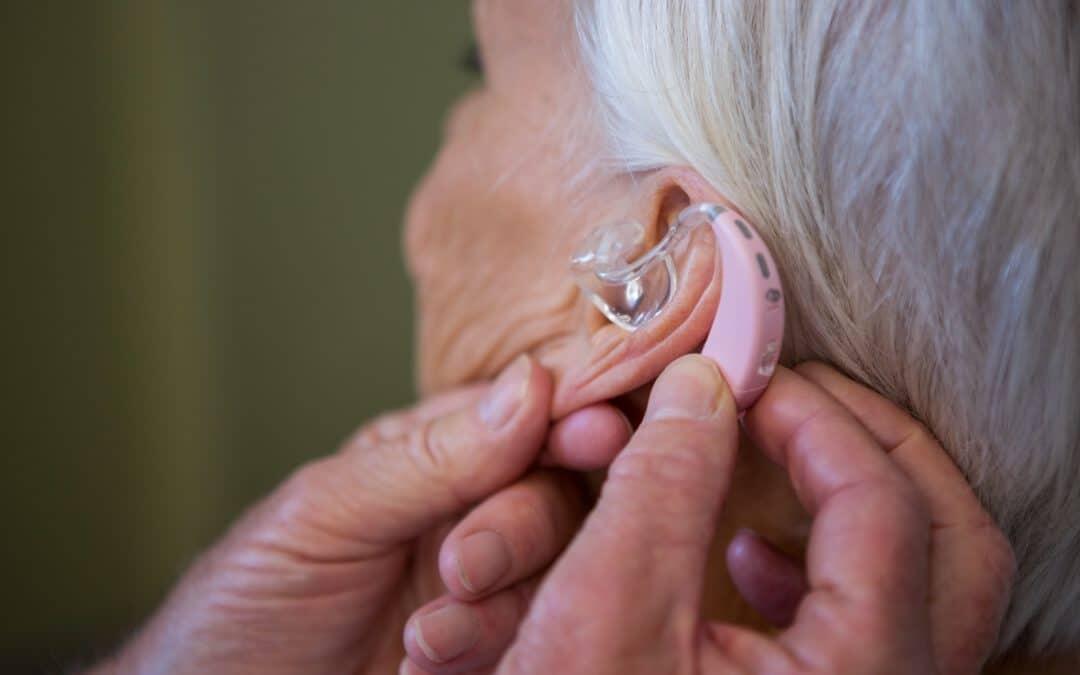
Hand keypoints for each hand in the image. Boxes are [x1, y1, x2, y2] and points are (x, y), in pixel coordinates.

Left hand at [92, 355, 631, 674]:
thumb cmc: (248, 601)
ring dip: (495, 605)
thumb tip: (530, 384)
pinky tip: (423, 665)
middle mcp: (471, 513)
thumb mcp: (327, 513)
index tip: (594, 431)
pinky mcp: (495, 651)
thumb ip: (434, 456)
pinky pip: (535, 636)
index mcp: (434, 456)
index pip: (525, 418)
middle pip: (555, 495)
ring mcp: (487, 587)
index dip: (568, 419)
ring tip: (423, 637)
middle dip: (520, 528)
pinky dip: (485, 651)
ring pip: (555, 572)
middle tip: (466, 565)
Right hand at [401, 356, 1014, 674]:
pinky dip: (824, 569)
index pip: (880, 503)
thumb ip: (661, 484)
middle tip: (792, 397)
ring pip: (932, 582)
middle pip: (952, 537)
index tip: (744, 375)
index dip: (814, 417)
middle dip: (872, 443)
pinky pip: (876, 627)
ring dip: (862, 499)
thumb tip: (701, 386)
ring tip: (775, 462)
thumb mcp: (604, 611)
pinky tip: (745, 562)